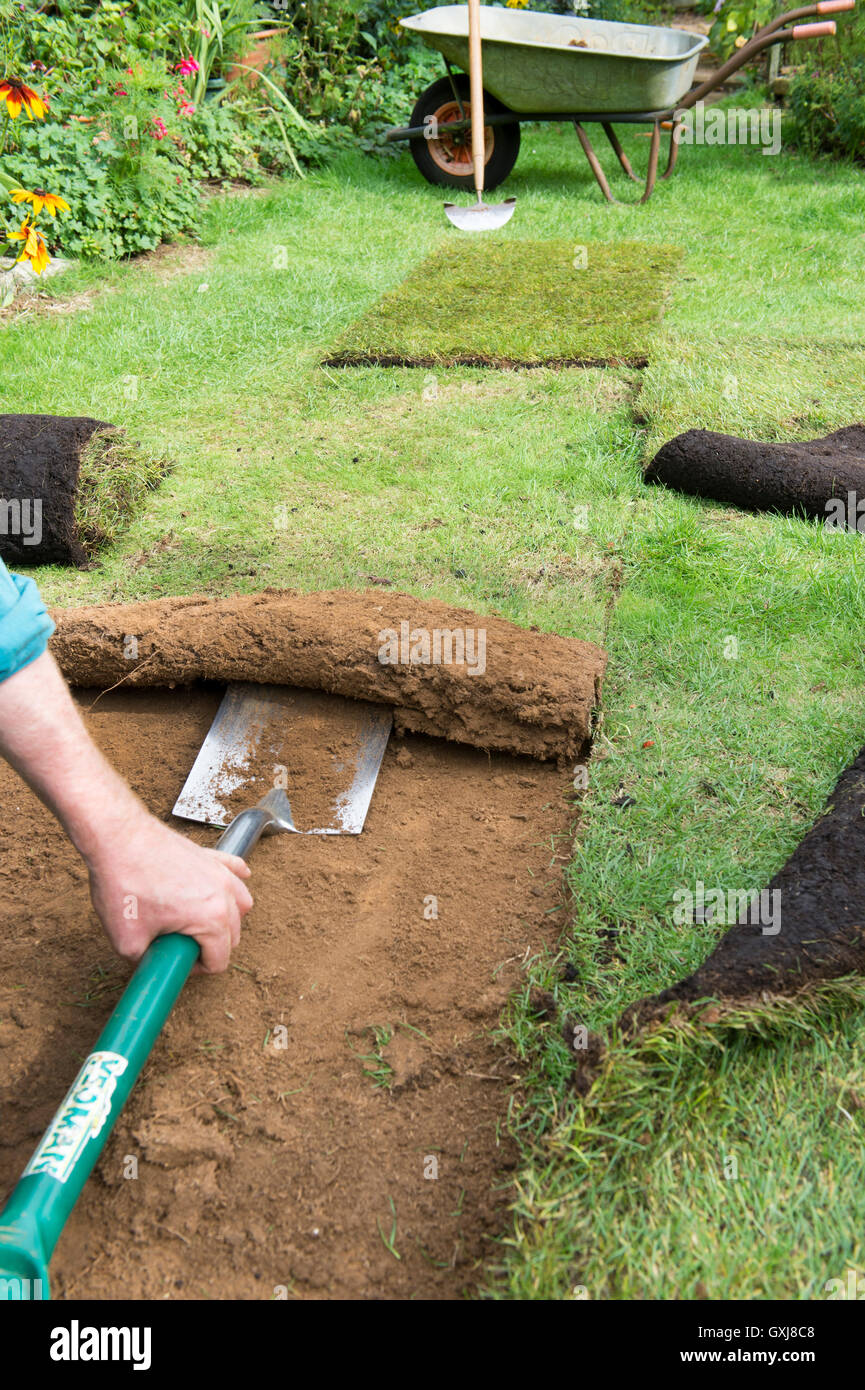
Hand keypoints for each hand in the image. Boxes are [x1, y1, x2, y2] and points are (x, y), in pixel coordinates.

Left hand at [86, 812, 252, 972]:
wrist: (118, 837)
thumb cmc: (124, 883)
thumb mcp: (127, 941)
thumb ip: (147, 961)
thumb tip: (152, 966)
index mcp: (211, 919)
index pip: (219, 961)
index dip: (196, 970)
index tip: (175, 962)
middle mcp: (225, 895)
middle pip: (233, 935)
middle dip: (210, 947)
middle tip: (178, 944)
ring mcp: (221, 872)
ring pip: (241, 906)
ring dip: (225, 920)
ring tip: (196, 922)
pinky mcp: (211, 856)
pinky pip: (236, 872)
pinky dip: (235, 884)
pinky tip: (222, 890)